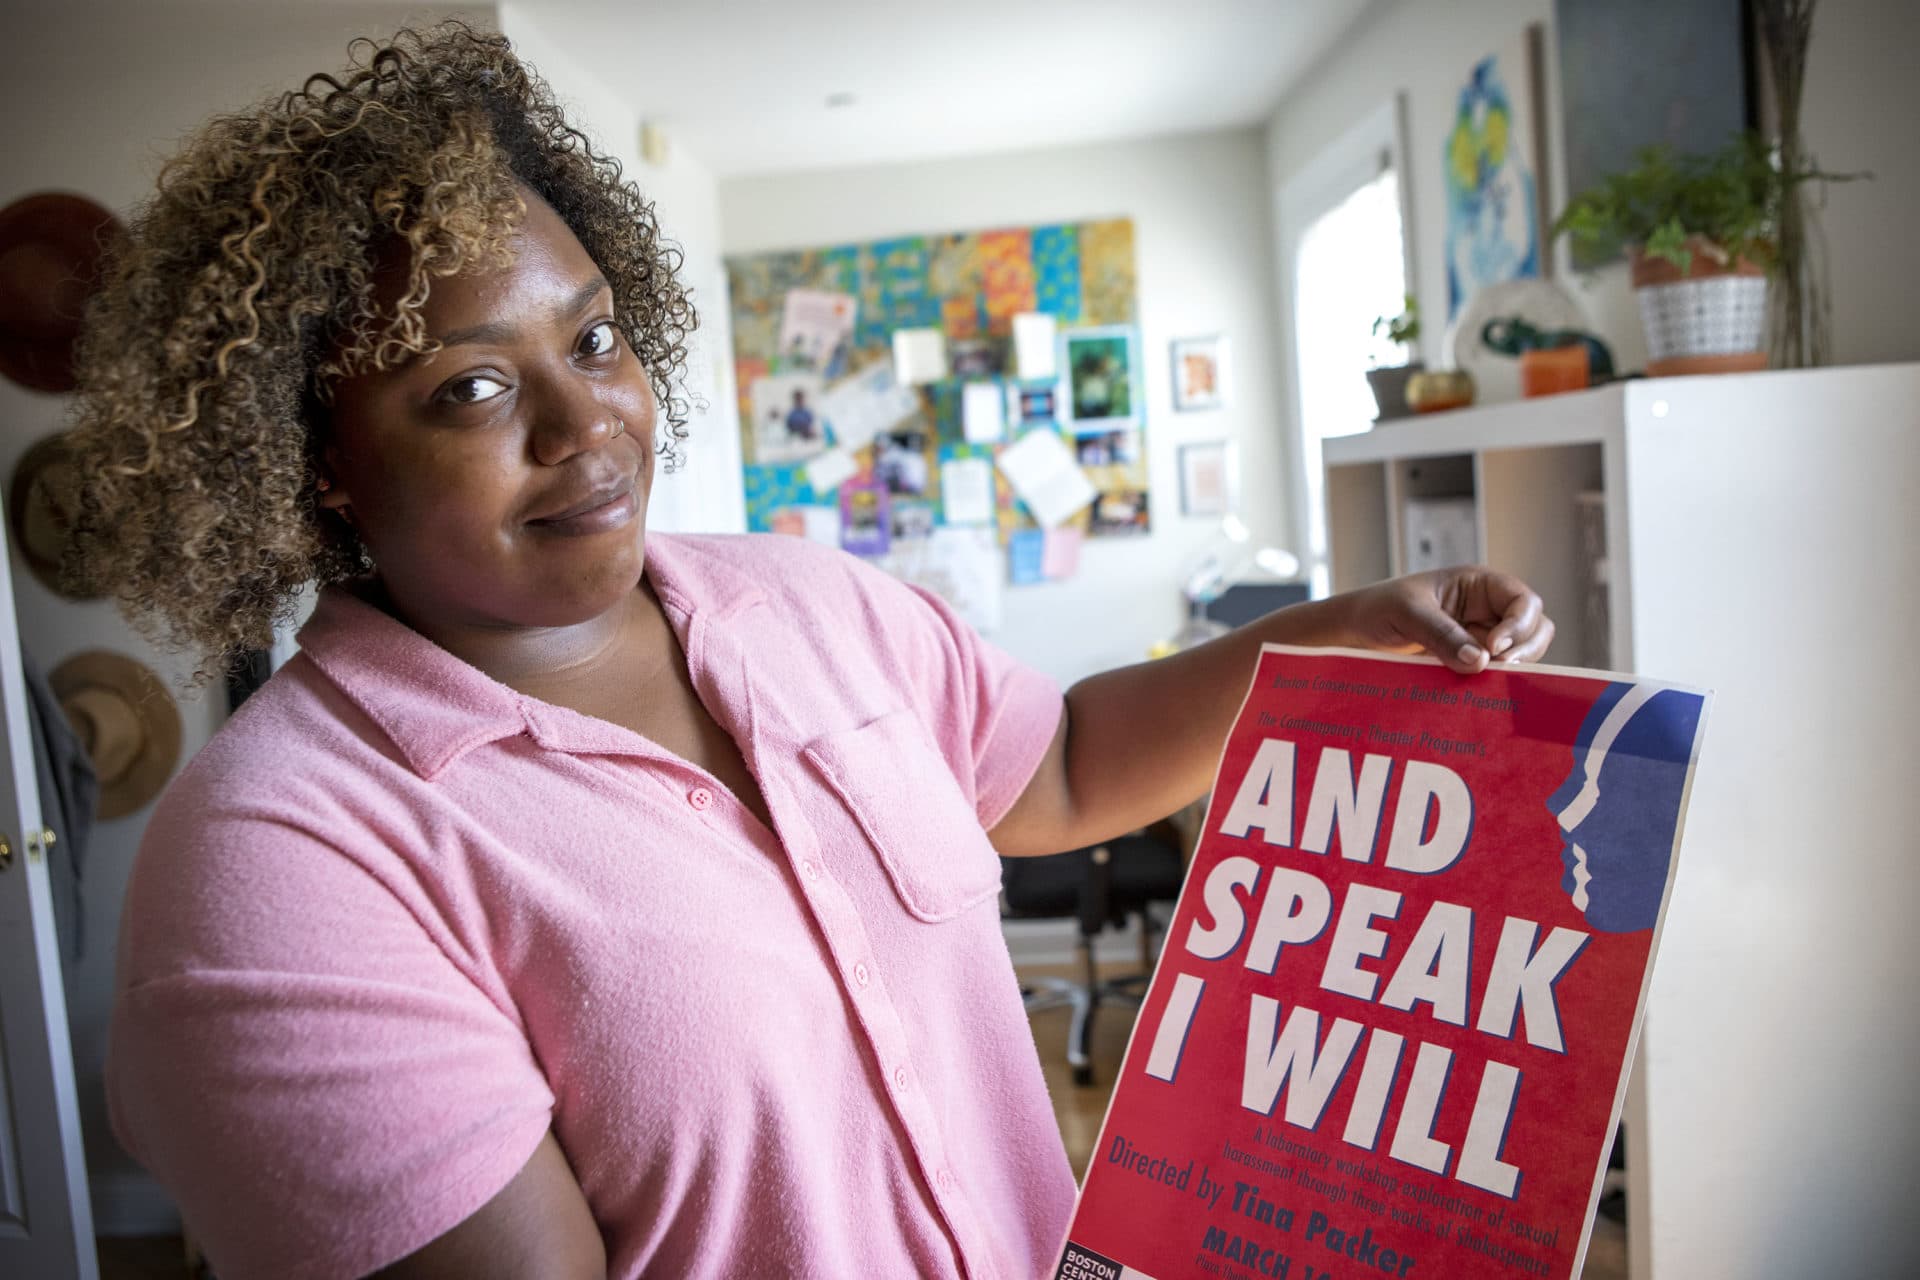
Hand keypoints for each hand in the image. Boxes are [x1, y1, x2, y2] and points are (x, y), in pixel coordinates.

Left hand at [1340, 567, 1553, 674]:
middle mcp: (1487, 611)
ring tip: (1482, 681)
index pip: (1523, 600)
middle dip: (1524, 649)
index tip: (1495, 647)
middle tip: (1497, 669)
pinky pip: (1493, 676)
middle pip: (1534, 629)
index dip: (1520, 624)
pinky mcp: (1467, 665)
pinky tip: (1475, 693)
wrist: (1350, 634)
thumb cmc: (1376, 608)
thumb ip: (1442, 634)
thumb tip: (1481, 662)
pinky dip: (1491, 684)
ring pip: (1519, 656)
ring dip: (1509, 670)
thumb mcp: (1407, 612)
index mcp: (1478, 585)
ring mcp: (1480, 639)